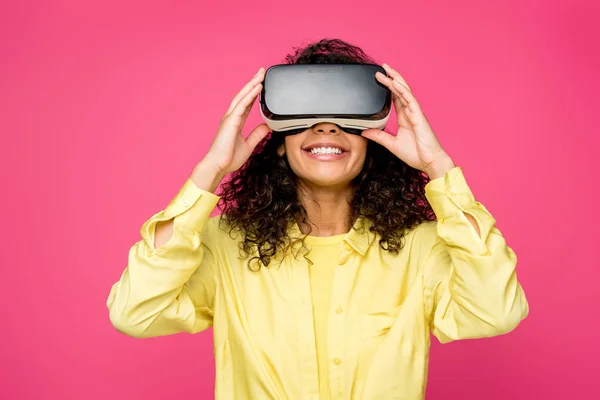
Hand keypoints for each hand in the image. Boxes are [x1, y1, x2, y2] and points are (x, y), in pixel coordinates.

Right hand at [203, 67, 269, 174]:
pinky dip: (250, 95)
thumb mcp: (248, 145)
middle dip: (253, 83)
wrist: (218, 166)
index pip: (247, 103)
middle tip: (262, 72)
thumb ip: (257, 135)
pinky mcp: (231, 121)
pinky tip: (258, 87)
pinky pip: (242, 104)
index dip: (254, 93)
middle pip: (244, 95)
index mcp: (235, 122)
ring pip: (243, 96)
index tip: (261, 84)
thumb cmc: (228, 158)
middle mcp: (232, 117)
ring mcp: (230, 118)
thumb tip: (266, 126)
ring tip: (261, 75)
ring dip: (252, 84)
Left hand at [361, 63, 454, 177]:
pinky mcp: (418, 116)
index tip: (379, 79)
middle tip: (381, 68)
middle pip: (400, 90)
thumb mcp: (391, 144)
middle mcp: (410, 112)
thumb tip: (364, 132)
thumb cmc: (416, 154)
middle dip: (391, 78)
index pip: (395, 98)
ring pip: (404, 91)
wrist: (429, 162)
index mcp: (405, 118)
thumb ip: (378, 136)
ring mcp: (415, 112)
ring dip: (395, 79)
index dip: (389, 87)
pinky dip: (401, 89)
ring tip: (386, 70)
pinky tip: (394, 82)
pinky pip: (409, 99)